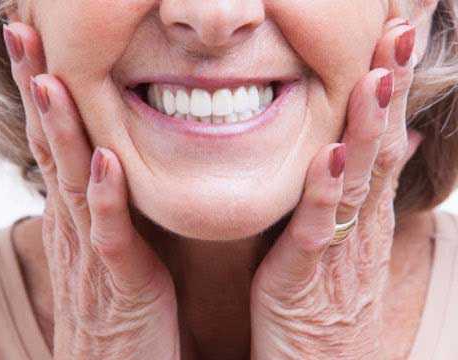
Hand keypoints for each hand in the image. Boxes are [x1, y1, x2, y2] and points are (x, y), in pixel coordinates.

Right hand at [3, 22, 179, 358]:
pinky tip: (104, 162)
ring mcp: (92, 253)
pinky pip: (110, 235)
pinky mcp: (119, 282)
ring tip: (51, 80)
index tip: (40, 46)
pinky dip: (106, 198)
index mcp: (76, 214)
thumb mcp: (110, 244)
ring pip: (72, 183)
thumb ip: (109, 205)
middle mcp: (75, 226)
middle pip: (51, 148)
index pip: (55, 143)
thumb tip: (112, 163)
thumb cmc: (119, 304)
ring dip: (61, 131)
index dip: (46, 94)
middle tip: (25, 34)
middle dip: (38, 91)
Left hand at [250, 18, 421, 359]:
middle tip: (400, 33)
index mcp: (365, 214)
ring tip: (375, 78)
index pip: (383, 141)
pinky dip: (325, 192)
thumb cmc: (328, 300)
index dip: (390, 91)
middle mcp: (360, 225)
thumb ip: (360, 194)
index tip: (394, 41)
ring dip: (368, 129)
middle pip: (379, 149)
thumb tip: (381, 148)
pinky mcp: (306, 275)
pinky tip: (331, 156)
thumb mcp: (349, 242)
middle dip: (388, 91)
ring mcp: (339, 249)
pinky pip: (318, 229)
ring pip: (357, 181)